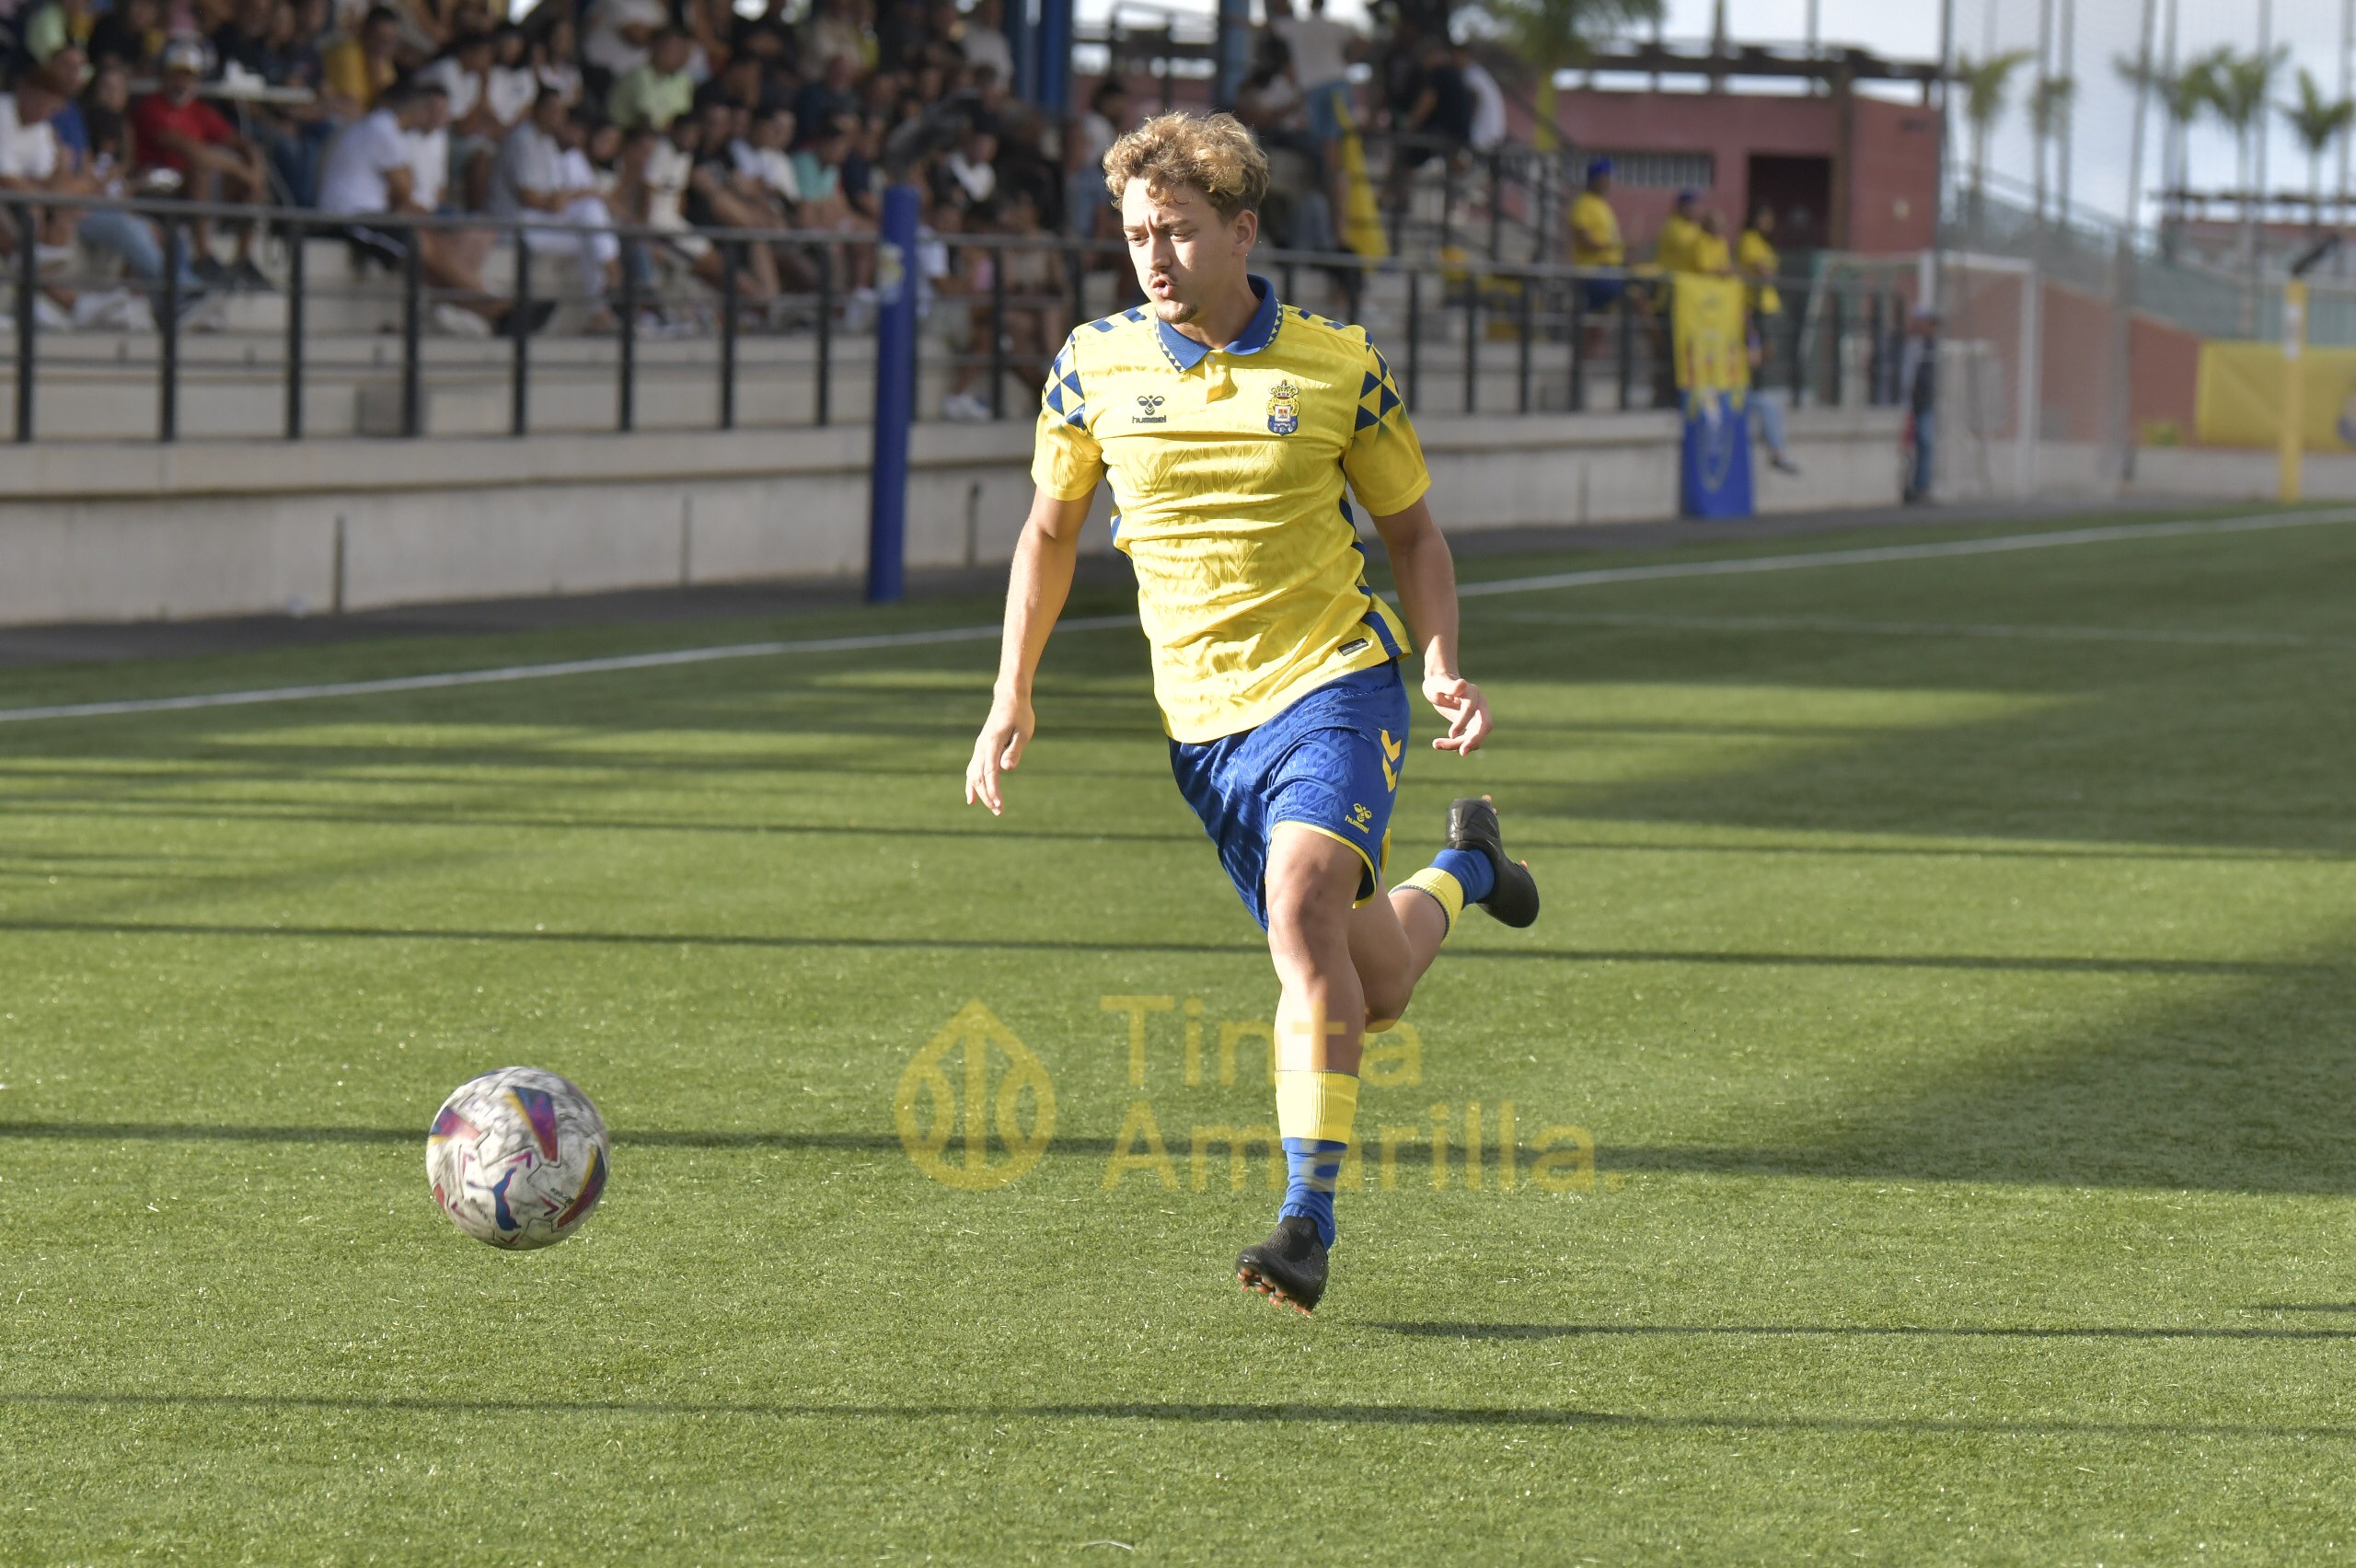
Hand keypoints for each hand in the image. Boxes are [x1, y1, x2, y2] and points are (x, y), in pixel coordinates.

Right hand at [964, 694, 1034, 814]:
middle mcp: (982, 747)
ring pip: (973, 775)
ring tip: (991, 808)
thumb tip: (1006, 769)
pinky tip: (972, 799)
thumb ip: (1014, 751)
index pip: (990, 772)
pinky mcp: (981, 748)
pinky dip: (971, 785)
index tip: (1000, 805)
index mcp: (992, 743)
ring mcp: (979, 748)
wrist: (1009, 698)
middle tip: (999, 812)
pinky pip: (972, 770)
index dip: (994, 791)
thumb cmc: (1020, 714)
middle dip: (988, 796)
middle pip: (980, 777)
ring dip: (980, 793)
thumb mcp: (1023, 732)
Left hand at [1422, 670, 1490, 754]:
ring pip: (1476, 736)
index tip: (1451, 734)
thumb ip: (1450, 686)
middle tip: (1461, 752)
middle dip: (1474, 740)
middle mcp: (1480, 705)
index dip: (1463, 722)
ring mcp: (1478, 717)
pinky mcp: (1473, 726)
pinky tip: (1440, 744)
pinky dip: (1457, 745)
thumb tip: (1462, 683)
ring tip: (1436, 744)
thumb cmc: (1438, 683)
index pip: (1471, 709)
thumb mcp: (1439, 683)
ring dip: (1460, 745)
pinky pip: (1469, 740)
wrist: (1440, 687)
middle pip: (1484, 726)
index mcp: (1473, 693)